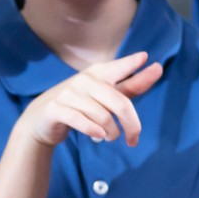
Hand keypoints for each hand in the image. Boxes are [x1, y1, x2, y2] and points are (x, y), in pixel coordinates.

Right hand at [19, 52, 163, 148]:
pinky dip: (93, 131)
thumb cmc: (80, 106)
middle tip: (133, 139)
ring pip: (102, 115)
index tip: (146, 58)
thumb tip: (156, 67)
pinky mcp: (56, 109)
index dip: (131, 64)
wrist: (42, 120)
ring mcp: (68, 94)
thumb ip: (130, 85)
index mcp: (98, 73)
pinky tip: (98, 136)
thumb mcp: (105, 95)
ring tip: (109, 137)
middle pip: (118, 102)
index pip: (118, 68)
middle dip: (131, 124)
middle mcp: (83, 80)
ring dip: (110, 132)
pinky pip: (81, 121)